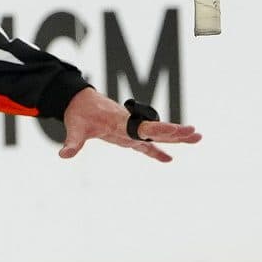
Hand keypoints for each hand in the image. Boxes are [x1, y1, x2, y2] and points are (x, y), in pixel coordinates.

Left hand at [54, 86, 200, 163]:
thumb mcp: (74, 128)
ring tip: (198, 138)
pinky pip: (147, 145)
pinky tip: (169, 159)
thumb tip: (64, 155)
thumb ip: (72, 143)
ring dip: (176, 137)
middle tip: (196, 133)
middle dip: (176, 132)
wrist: (78, 102)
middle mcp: (131, 125)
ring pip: (158, 134)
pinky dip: (157, 152)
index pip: (146, 128)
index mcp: (121, 123)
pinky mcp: (128, 135)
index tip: (179, 130)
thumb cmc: (78, 114)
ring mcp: (132, 130)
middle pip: (157, 130)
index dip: (163, 130)